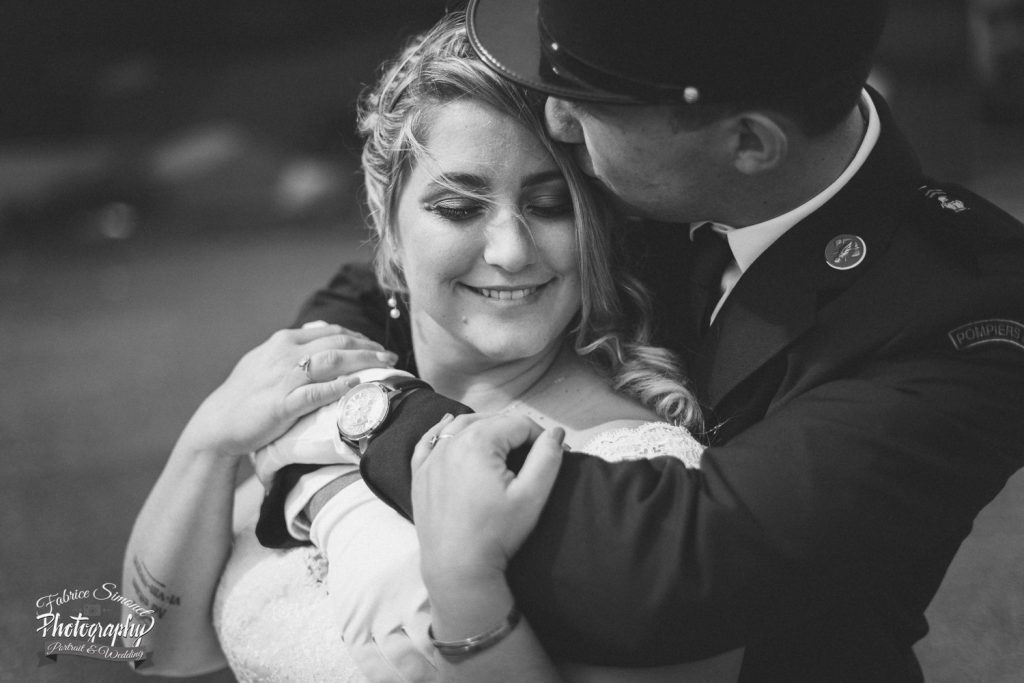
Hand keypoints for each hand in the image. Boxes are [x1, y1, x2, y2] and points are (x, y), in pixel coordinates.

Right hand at [179, 323, 397, 459]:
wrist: (217, 423)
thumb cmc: (245, 395)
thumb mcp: (266, 361)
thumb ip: (292, 348)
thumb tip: (319, 334)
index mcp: (283, 341)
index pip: (330, 332)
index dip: (358, 337)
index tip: (377, 345)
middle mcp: (286, 354)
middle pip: (338, 343)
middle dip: (369, 347)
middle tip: (390, 356)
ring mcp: (284, 378)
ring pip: (333, 361)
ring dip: (363, 361)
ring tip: (385, 366)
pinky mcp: (283, 404)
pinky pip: (316, 392)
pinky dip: (339, 387)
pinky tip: (358, 386)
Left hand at [410, 414, 563, 586]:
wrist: (457, 569)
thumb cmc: (496, 534)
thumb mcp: (531, 496)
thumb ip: (547, 458)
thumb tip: (555, 433)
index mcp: (478, 442)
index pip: (519, 423)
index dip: (541, 437)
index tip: (554, 456)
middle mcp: (450, 443)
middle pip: (490, 421)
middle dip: (515, 433)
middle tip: (532, 456)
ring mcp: (431, 459)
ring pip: (460, 426)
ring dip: (484, 428)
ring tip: (503, 443)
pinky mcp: (419, 475)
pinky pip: (429, 442)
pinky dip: (442, 432)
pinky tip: (449, 429)